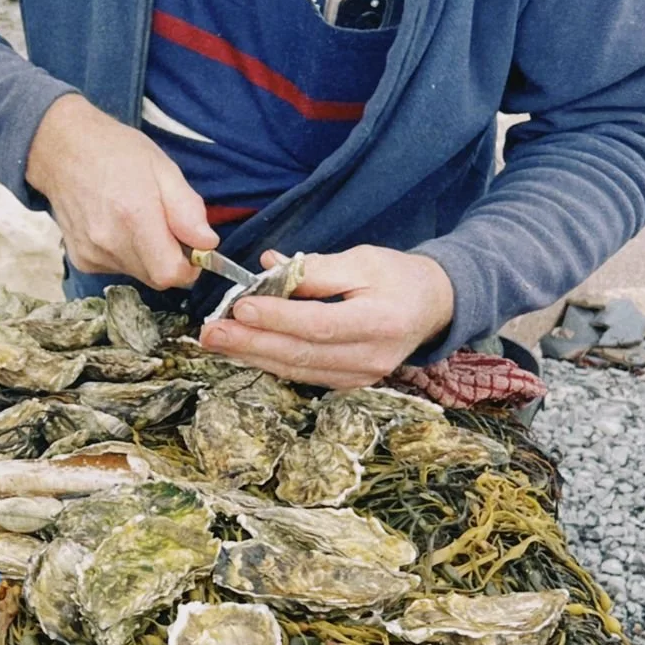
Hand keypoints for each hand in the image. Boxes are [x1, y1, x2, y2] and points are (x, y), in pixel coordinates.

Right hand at [25, 94, 216, 289]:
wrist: (62, 150)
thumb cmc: (116, 152)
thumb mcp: (163, 168)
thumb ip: (187, 209)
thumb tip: (207, 243)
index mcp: (135, 216)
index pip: (171, 274)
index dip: (189, 266)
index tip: (191, 248)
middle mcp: (110, 242)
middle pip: (156, 277)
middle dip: (169, 258)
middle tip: (163, 225)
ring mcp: (92, 254)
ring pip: (138, 273)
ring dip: (147, 256)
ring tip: (135, 219)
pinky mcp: (81, 259)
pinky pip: (117, 268)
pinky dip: (125, 254)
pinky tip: (116, 226)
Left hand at [201, 245, 455, 388]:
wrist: (432, 307)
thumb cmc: (397, 277)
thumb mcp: (363, 260)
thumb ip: (316, 270)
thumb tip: (267, 269)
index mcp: (381, 321)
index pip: (320, 324)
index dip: (278, 318)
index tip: (241, 305)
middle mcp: (372, 357)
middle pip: (303, 355)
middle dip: (251, 342)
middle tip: (212, 331)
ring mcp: (362, 377)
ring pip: (298, 370)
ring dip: (253, 355)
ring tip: (217, 340)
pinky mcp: (351, 384)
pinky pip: (305, 375)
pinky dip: (272, 362)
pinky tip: (245, 350)